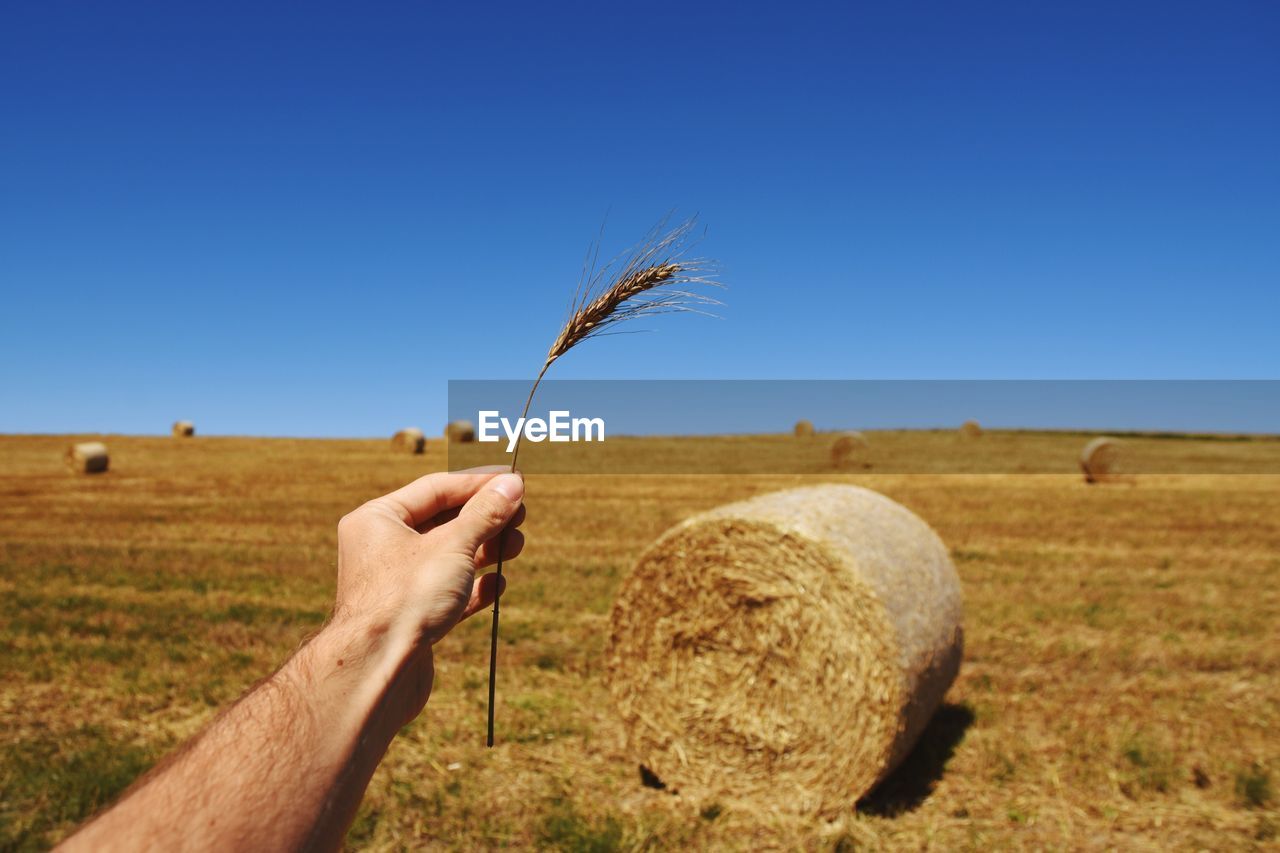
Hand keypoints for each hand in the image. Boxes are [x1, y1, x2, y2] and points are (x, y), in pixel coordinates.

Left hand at [331, 466, 525, 724]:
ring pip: (449, 558)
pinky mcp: (411, 618)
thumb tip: (514, 483)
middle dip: (486, 519)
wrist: (377, 672)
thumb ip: (486, 512)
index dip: (479, 483)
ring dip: (486, 550)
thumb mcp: (453, 545)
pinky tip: (498, 585)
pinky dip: (474, 586)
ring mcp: (396, 585)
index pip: (436, 489)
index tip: (515, 482)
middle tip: (522, 515)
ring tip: (516, 546)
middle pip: (443, 522)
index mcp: (377, 520)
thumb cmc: (406, 599)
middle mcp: (382, 549)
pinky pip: (448, 593)